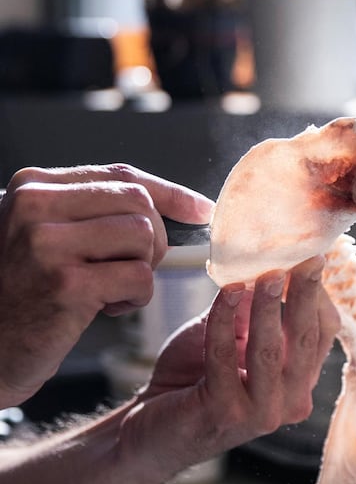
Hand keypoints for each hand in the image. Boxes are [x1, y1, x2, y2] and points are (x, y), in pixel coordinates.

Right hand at [0, 164, 213, 403]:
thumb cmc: (27, 291)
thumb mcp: (49, 235)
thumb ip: (99, 210)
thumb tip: (190, 206)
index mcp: (33, 186)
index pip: (121, 175)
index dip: (170, 193)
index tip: (200, 210)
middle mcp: (34, 206)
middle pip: (138, 203)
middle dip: (153, 239)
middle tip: (130, 267)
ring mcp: (47, 244)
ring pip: (143, 237)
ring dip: (141, 269)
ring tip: (108, 289)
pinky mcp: (66, 285)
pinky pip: (139, 278)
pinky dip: (135, 298)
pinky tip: (101, 308)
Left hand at [119, 255, 339, 483]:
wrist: (150, 427)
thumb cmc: (193, 377)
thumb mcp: (232, 336)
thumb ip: (251, 309)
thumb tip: (267, 263)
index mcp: (300, 381)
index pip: (323, 331)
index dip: (318, 292)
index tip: (308, 254)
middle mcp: (290, 401)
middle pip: (306, 339)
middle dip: (305, 293)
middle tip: (303, 257)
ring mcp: (261, 413)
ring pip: (271, 350)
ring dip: (268, 306)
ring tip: (265, 272)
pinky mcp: (225, 414)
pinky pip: (225, 357)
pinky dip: (224, 320)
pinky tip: (227, 293)